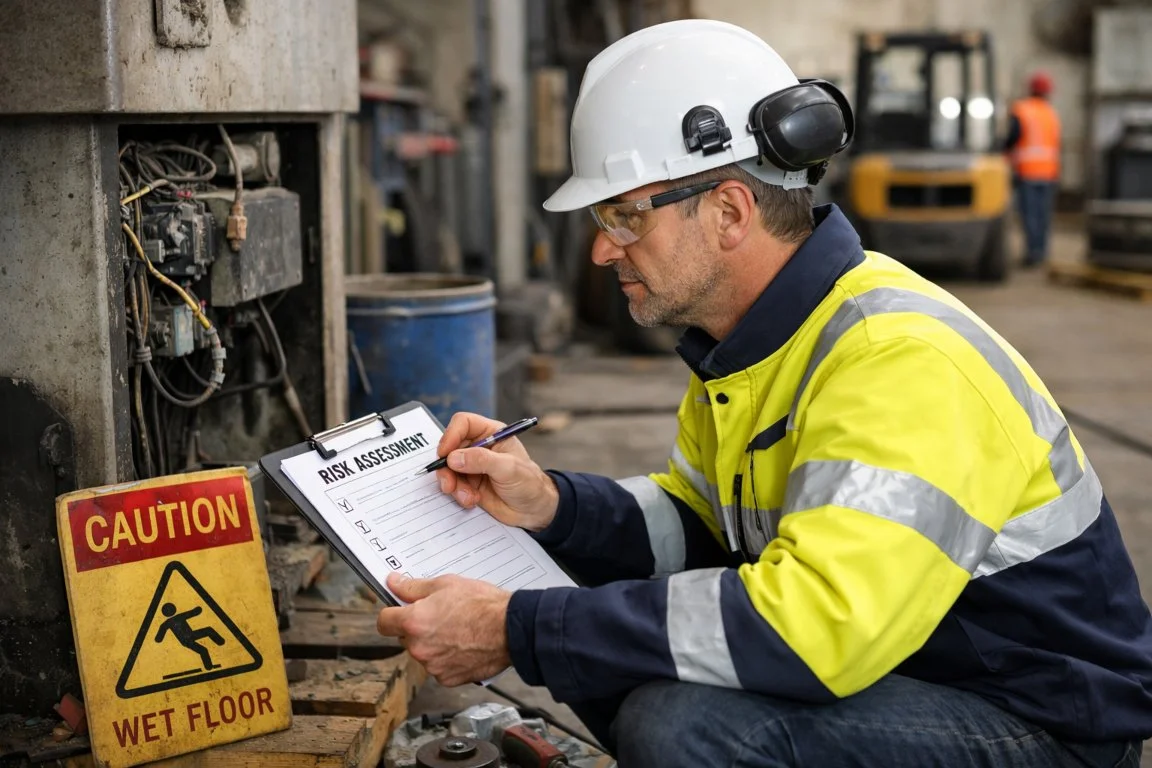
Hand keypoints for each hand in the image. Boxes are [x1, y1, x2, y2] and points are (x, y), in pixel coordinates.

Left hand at [376, 573, 511, 685]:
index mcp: (414, 622)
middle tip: (441, 615)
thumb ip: (413, 587)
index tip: (399, 611)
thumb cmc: (483, 605)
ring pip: (424, 653)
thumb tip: (394, 583)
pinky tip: (464, 645)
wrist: (512, 629)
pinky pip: (440, 668)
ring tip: (458, 630)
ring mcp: (433, 666)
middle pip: (406, 638)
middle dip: (418, 628)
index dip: (391, 614)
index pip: (384, 622)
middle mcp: (419, 648)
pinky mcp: (448, 678)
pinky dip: (448, 659)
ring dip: (434, 644)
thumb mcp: (446, 584)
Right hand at [435, 412, 558, 531]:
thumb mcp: (508, 468)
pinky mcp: (469, 483)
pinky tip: (472, 500)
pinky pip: (453, 485)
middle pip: (450, 447)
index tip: (445, 453)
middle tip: (449, 484)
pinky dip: (458, 494)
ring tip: (468, 497)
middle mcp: (479, 447)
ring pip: (448, 469)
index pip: (463, 423)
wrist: (533, 510)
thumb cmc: (529, 483)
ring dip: (453, 484)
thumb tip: (453, 458)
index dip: (451, 435)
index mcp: (491, 434)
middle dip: (447, 467)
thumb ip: (482, 460)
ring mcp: (472, 466)